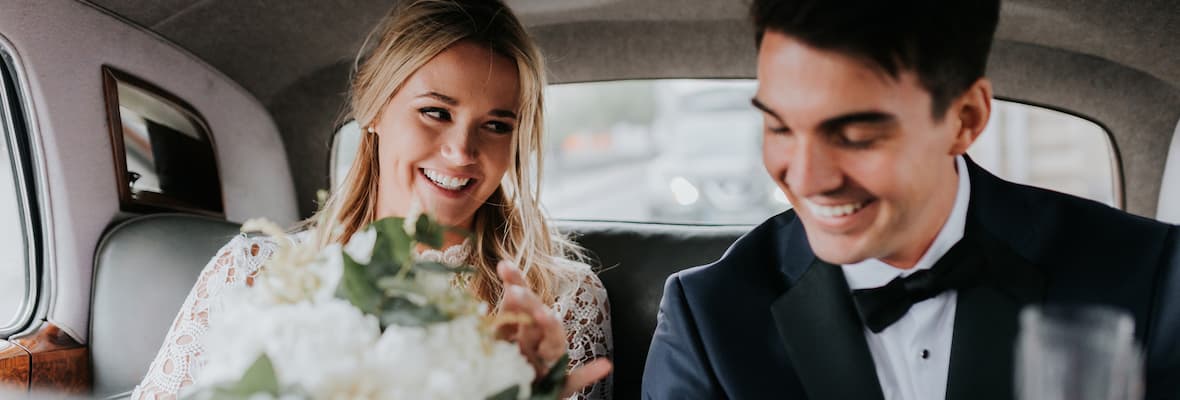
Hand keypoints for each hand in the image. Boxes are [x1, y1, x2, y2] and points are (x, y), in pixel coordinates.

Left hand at [497, 261, 611, 397]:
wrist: (513, 396)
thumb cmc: (507, 368)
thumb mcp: (499, 340)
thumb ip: (507, 316)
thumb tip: (509, 287)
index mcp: (522, 331)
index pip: (520, 303)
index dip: (516, 282)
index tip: (504, 266)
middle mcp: (538, 344)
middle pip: (536, 319)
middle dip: (528, 303)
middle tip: (514, 291)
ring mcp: (549, 364)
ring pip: (553, 344)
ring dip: (551, 327)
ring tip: (545, 315)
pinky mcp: (559, 387)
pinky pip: (574, 380)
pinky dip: (589, 374)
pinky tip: (604, 366)